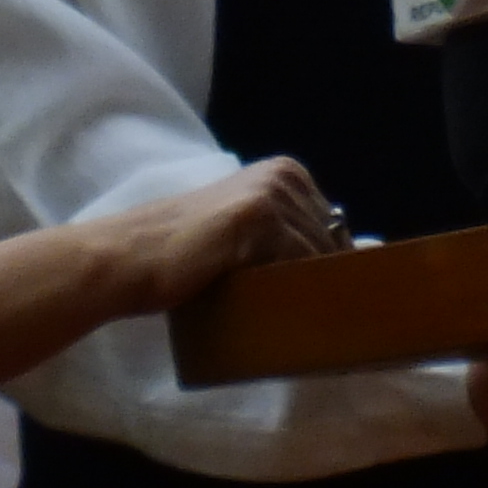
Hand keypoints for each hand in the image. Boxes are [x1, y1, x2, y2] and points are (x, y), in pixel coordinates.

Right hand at [104, 157, 344, 309]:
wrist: (132, 257)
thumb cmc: (187, 256)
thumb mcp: (250, 236)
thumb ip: (292, 240)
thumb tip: (354, 264)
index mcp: (287, 173)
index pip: (336, 230)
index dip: (328, 268)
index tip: (315, 298)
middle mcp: (286, 175)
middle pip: (334, 243)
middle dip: (323, 280)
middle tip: (299, 311)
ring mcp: (274, 193)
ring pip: (321, 257)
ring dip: (312, 290)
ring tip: (288, 315)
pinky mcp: (260, 216)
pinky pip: (301, 265)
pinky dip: (298, 292)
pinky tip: (280, 308)